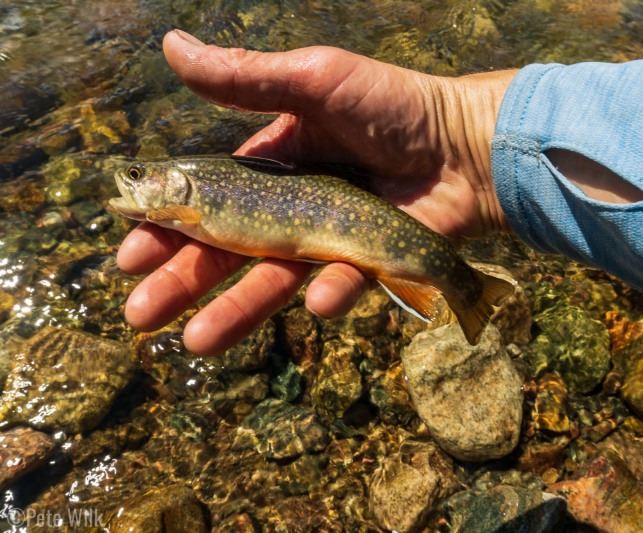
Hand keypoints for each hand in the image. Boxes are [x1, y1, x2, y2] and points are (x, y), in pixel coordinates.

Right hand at [117, 29, 516, 354]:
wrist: (470, 140)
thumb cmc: (394, 104)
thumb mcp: (316, 79)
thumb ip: (247, 78)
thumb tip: (171, 46)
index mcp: (273, 165)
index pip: (207, 201)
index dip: (168, 227)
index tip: (130, 255)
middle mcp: (293, 207)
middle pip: (229, 251)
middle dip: (184, 282)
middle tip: (141, 316)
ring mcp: (329, 239)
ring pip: (275, 280)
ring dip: (236, 310)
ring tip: (195, 341)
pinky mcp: (369, 261)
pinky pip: (345, 282)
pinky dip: (331, 292)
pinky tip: (314, 302)